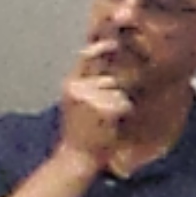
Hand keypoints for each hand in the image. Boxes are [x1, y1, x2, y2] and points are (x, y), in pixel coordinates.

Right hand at [56, 53, 133, 168]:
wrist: (77, 156)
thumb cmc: (80, 129)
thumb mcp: (77, 100)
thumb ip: (87, 79)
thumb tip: (101, 56)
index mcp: (70, 83)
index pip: (87, 56)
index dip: (101, 46)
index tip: (113, 40)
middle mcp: (77, 86)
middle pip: (110, 76)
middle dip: (113, 90)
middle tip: (98, 113)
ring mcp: (91, 97)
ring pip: (119, 90)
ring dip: (118, 103)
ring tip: (103, 119)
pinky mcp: (105, 108)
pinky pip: (125, 103)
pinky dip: (123, 113)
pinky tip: (110, 125)